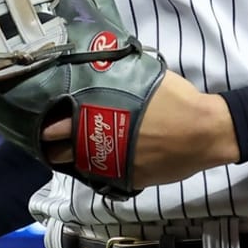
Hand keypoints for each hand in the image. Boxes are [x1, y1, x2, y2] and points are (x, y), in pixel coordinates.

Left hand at [40, 70, 240, 188]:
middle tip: (51, 137)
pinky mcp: (128, 179)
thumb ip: (115, 80)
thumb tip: (101, 69)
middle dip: (53, 145)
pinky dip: (97, 167)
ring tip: (69, 150)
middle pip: (60, 151)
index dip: (47, 125)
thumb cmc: (176, 100)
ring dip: (73, 158)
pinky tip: (98, 159)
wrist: (204, 131)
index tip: (43, 120)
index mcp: (99, 116)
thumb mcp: (142, 79)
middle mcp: (100, 145)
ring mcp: (113, 165)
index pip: (56, 127)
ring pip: (79, 167)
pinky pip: (103, 175)